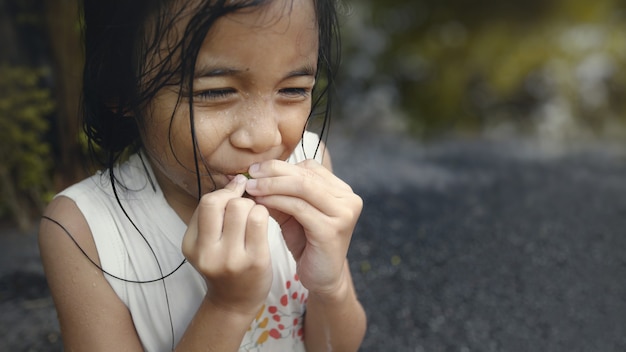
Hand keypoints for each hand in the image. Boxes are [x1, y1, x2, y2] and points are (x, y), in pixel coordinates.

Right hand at [182, 175, 271, 314]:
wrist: (235, 302)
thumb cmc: (224, 265)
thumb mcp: (207, 242)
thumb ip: (214, 213)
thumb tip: (237, 178)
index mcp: (191, 245)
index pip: (207, 203)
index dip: (225, 192)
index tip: (235, 193)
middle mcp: (208, 253)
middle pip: (224, 202)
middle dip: (239, 198)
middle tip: (245, 207)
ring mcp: (232, 259)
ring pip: (244, 208)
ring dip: (253, 206)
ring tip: (253, 216)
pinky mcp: (255, 261)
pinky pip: (260, 220)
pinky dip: (263, 214)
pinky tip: (262, 222)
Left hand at [245, 159, 361, 298]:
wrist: (321, 279)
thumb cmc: (306, 244)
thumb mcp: (292, 213)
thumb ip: (279, 192)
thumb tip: (251, 173)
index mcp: (342, 190)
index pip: (309, 167)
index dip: (280, 165)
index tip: (254, 169)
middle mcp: (349, 198)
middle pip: (305, 174)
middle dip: (273, 172)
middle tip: (249, 174)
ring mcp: (343, 214)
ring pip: (302, 187)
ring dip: (272, 185)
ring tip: (250, 187)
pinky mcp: (332, 229)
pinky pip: (299, 207)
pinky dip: (277, 201)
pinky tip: (260, 202)